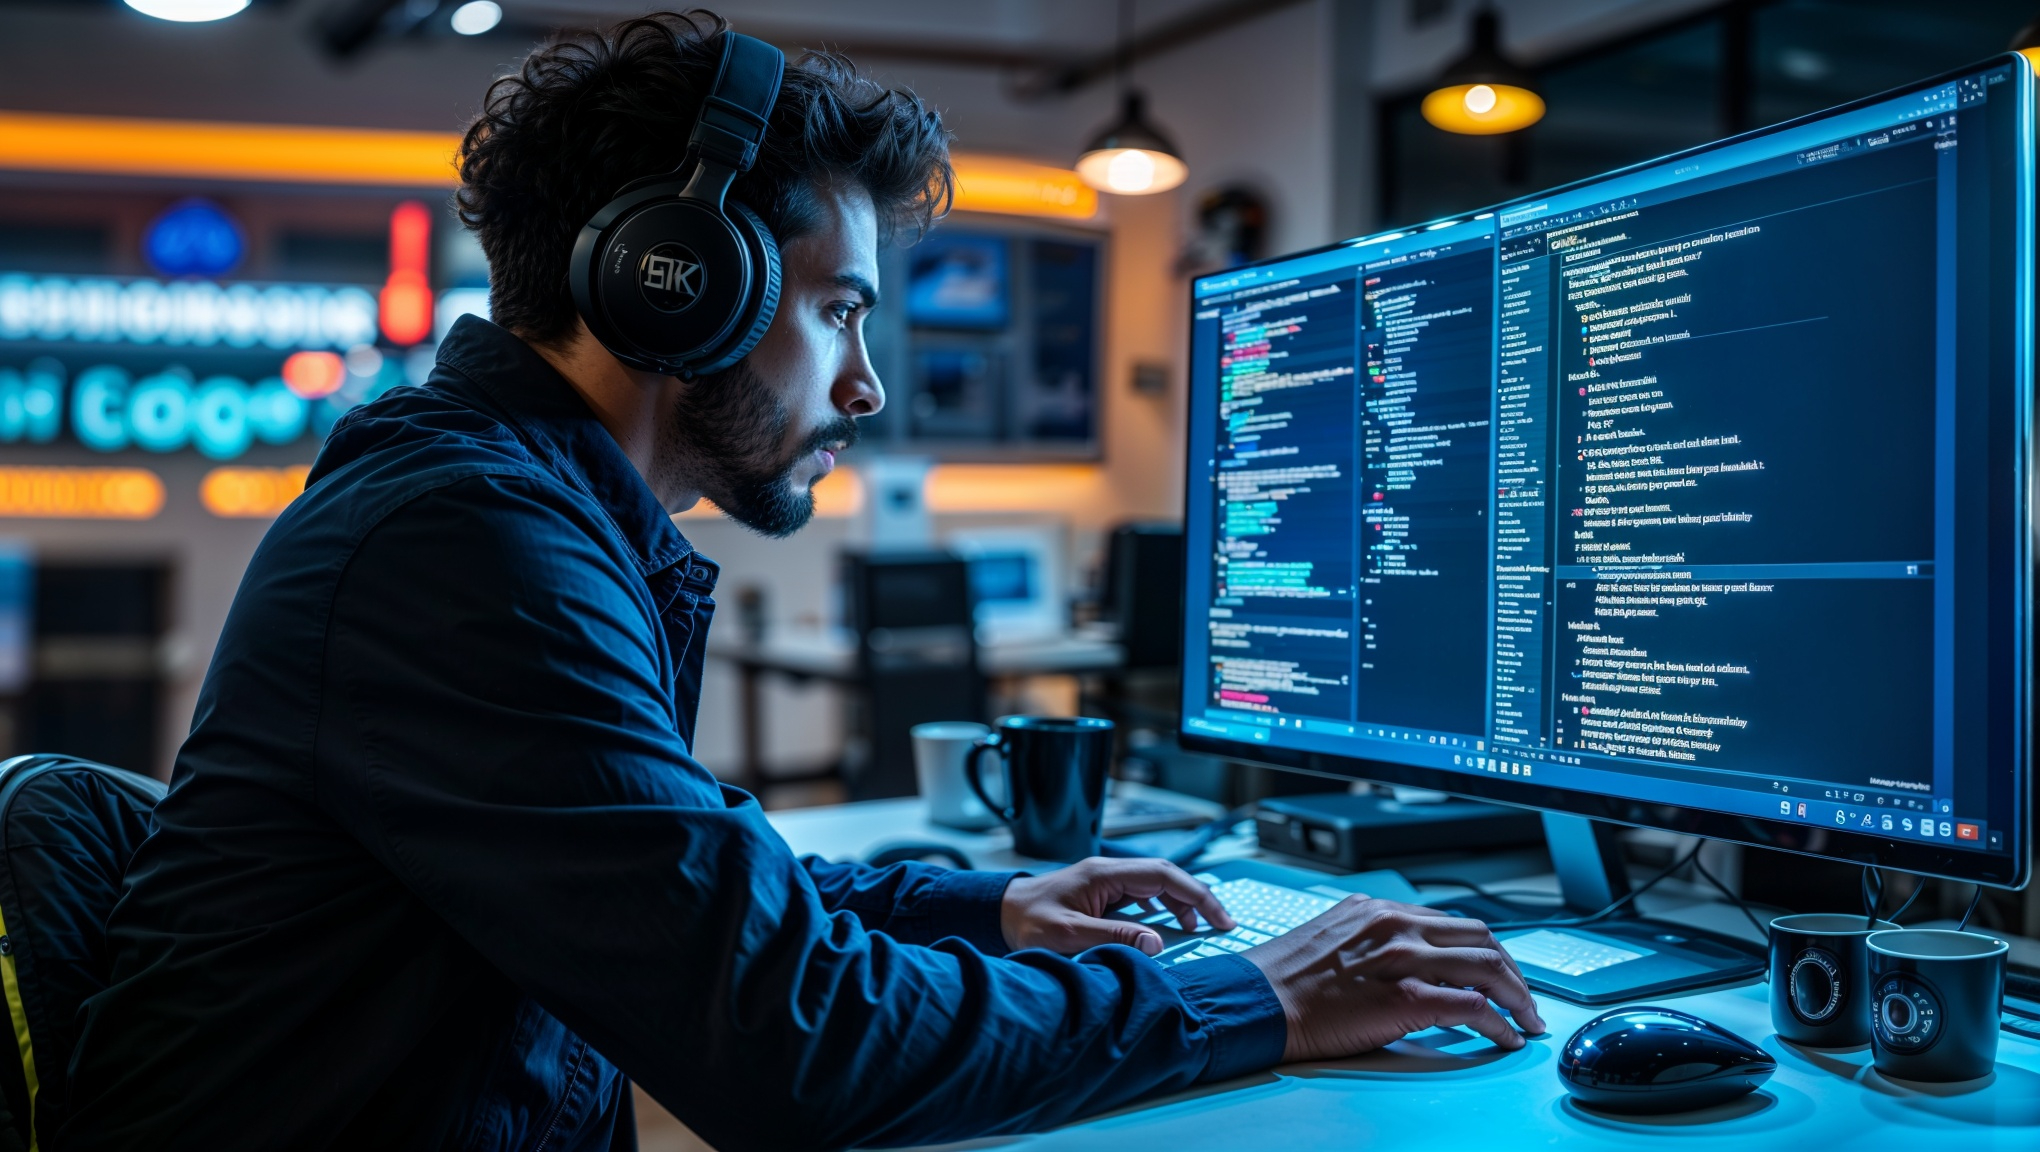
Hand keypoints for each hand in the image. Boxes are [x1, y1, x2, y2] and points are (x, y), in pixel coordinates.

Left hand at [1001, 857, 1235, 955]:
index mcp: (1105, 874)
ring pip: (1156, 884)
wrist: (1000, 913)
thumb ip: (1112, 937)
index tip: (1219, 919)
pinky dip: (1161, 908)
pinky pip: (1141, 895)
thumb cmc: (1028, 922)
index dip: (1197, 896)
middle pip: (1166, 876)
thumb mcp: (1069, 935)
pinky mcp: (1102, 893)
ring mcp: (1106, 881)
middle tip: (1221, 925)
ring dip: (1179, 903)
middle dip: (1196, 899)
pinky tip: (1165, 926)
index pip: (1164, 875)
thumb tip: (1156, 943)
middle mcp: (1109, 871)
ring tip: (1195, 929)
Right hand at [1241, 896, 1545, 1059]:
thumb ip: (1375, 940)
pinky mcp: (1402, 996)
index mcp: (1378, 909)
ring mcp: (1401, 957)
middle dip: (1512, 970)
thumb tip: (1411, 961)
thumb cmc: (1285, 979)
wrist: (1255, 1001)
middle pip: (1480, 937)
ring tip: (1527, 1019)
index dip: (1487, 950)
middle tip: (1524, 999)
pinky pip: (1471, 1006)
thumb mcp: (1335, 939)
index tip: (1500, 973)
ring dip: (1517, 996)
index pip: (1453, 922)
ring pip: (1486, 966)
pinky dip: (1498, 1023)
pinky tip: (1505, 1038)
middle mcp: (1394, 924)